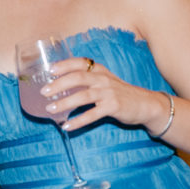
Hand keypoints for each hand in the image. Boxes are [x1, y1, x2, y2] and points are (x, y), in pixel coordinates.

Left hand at [42, 57, 167, 132]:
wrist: (145, 104)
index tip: (50, 69)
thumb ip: (87, 81)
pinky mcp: (113, 107)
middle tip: (44, 92)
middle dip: (59, 84)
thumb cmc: (120, 93)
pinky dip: (78, 121)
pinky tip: (67, 126)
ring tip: (50, 109)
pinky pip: (92, 115)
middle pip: (78, 78)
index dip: (64, 64)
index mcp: (99, 70)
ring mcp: (108, 93)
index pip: (80, 62)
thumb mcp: (105, 81)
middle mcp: (103, 79)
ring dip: (64, 103)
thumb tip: (60, 87)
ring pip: (83, 96)